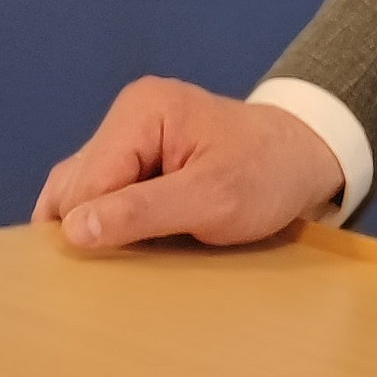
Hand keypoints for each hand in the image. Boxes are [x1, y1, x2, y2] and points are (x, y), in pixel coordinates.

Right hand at [33, 77, 344, 251]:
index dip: (95, 230)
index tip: (122, 265)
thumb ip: (143, 212)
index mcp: (142, 111)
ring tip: (135, 252)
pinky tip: (132, 244)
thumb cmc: (269, 174)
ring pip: (79, 195)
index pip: (85, 183)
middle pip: (74, 188)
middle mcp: (127, 116)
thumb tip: (72, 231)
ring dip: (99, 230)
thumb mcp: (213, 200)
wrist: (304, 159)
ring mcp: (128, 137)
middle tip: (132, 261)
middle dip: (93, 229)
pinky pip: (99, 197)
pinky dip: (109, 225)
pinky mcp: (134, 160)